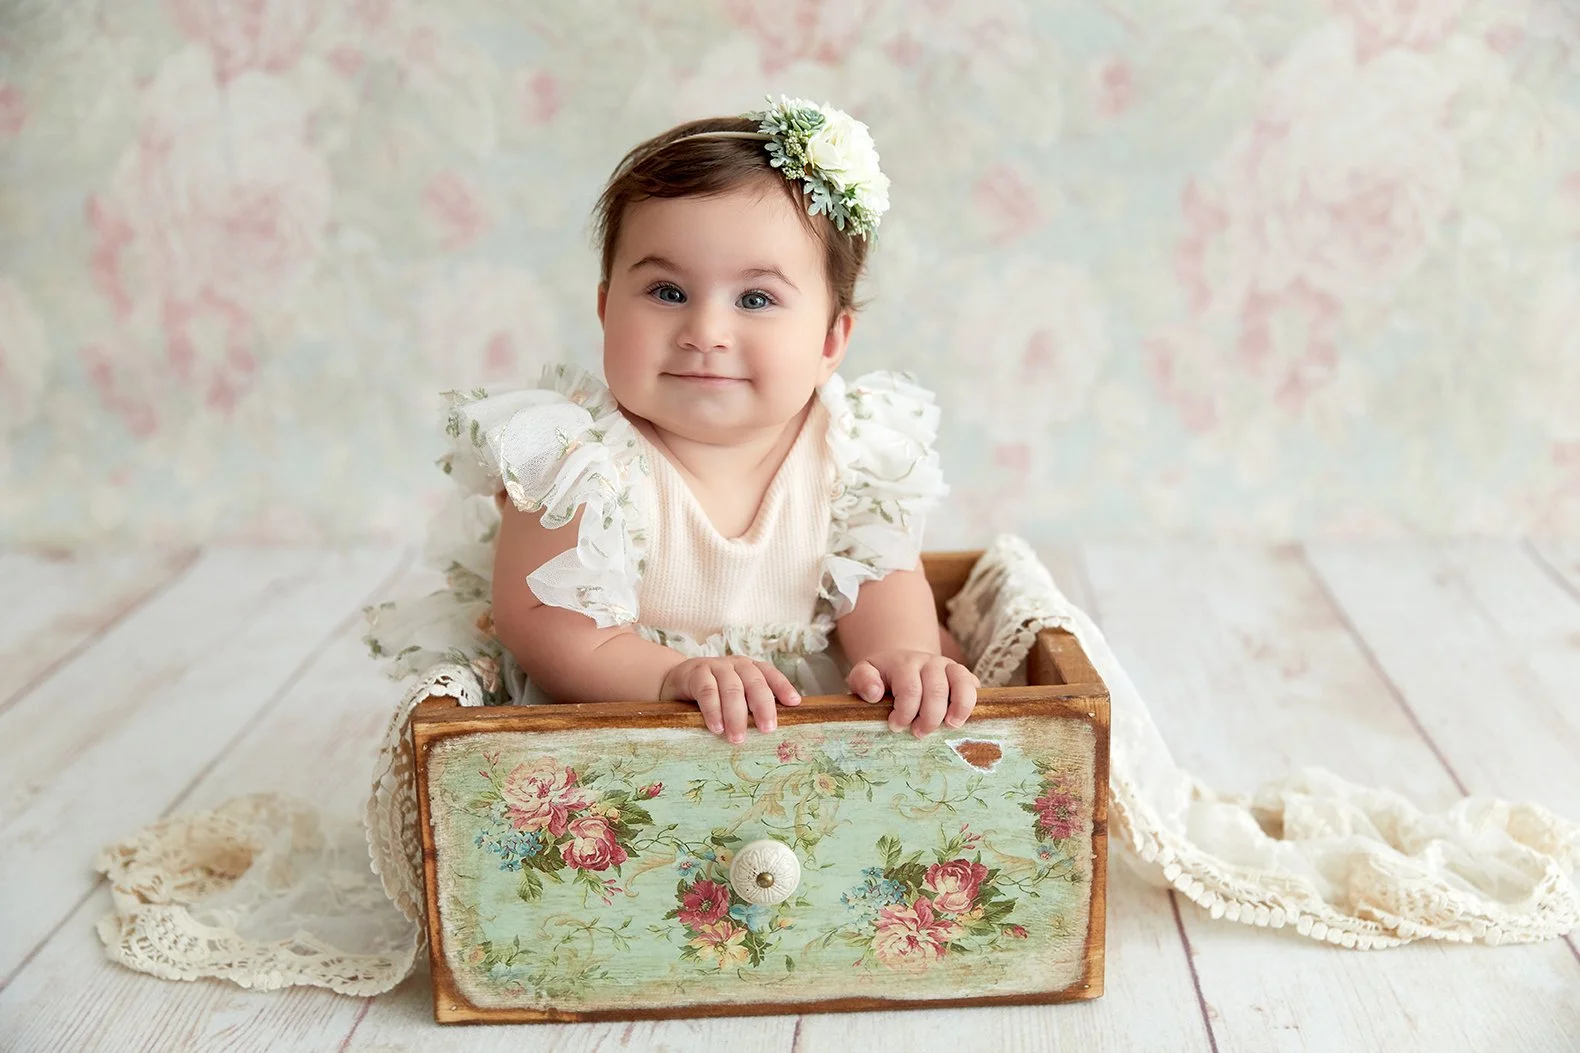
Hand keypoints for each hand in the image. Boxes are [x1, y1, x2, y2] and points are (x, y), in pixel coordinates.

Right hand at [659, 656, 800, 743]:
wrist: (675, 681)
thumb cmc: (713, 695)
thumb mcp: (734, 697)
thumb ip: (750, 707)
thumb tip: (773, 730)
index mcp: (750, 669)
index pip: (770, 674)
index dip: (783, 687)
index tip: (794, 703)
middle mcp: (736, 664)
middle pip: (754, 682)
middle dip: (763, 706)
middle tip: (768, 729)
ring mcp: (715, 666)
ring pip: (731, 688)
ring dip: (736, 714)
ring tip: (738, 738)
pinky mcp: (695, 673)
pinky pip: (706, 691)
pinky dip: (713, 710)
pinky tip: (717, 728)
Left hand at [847, 650, 978, 735]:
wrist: (903, 662)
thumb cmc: (882, 676)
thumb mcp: (864, 674)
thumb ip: (862, 681)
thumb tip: (874, 694)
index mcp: (904, 663)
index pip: (909, 688)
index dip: (904, 712)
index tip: (895, 726)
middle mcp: (930, 662)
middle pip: (936, 690)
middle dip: (928, 717)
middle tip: (919, 733)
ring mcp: (949, 667)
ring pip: (961, 683)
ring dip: (958, 708)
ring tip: (950, 726)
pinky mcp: (963, 675)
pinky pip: (974, 685)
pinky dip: (970, 703)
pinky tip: (959, 719)